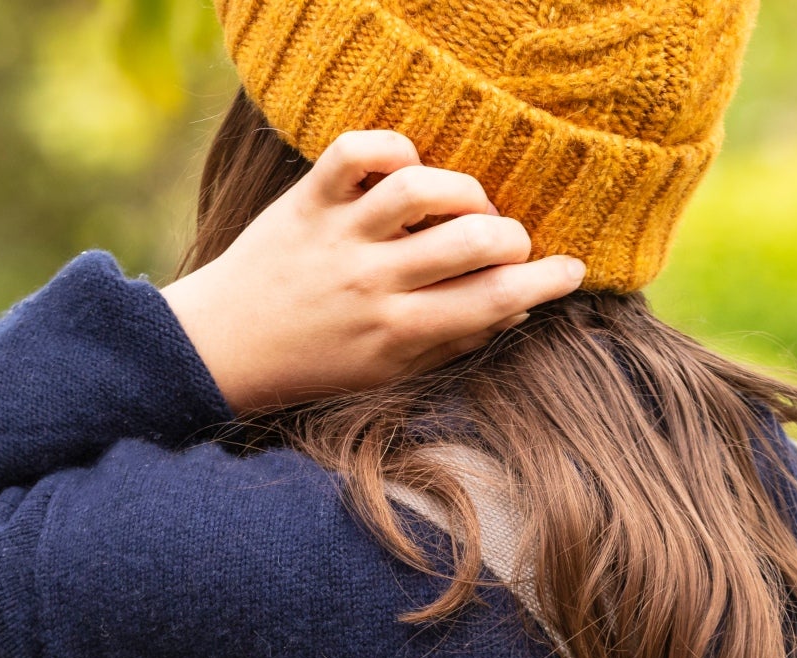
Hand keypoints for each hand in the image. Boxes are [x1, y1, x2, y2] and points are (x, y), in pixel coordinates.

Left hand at [159, 130, 585, 412]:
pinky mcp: (308, 199)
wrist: (225, 347)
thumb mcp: (391, 371)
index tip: (571, 270)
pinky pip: (359, 150)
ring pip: (422, 188)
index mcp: (399, 332)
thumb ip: (453, 339)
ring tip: (467, 204)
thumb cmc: (320, 362)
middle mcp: (372, 282)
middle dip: (512, 236)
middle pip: (472, 241)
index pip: (494, 300)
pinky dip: (394, 146)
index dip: (547, 282)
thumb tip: (517, 307)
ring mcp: (339, 236)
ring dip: (464, 189)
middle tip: (510, 241)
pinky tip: (409, 165)